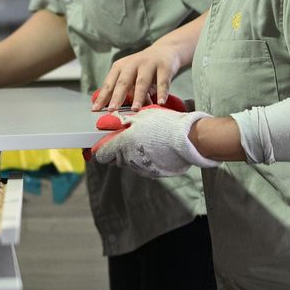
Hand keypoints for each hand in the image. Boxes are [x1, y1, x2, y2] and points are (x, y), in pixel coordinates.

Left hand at [90, 107, 215, 177]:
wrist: (188, 140)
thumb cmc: (164, 125)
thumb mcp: (140, 116)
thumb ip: (121, 122)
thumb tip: (105, 124)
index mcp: (122, 146)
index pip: (101, 154)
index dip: (101, 148)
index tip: (105, 142)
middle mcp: (129, 160)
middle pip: (114, 159)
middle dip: (117, 150)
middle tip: (129, 137)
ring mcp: (141, 169)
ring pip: (128, 163)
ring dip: (131, 154)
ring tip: (145, 140)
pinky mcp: (152, 173)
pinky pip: (142, 166)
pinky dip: (144, 159)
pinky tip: (154, 148)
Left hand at [93, 42, 185, 110]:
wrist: (165, 50)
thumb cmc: (144, 68)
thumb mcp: (132, 76)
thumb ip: (127, 93)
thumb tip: (120, 111)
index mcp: (120, 66)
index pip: (109, 84)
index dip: (102, 97)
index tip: (95, 109)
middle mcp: (132, 64)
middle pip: (123, 82)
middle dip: (117, 97)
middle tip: (112, 110)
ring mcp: (148, 64)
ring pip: (141, 82)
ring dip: (138, 96)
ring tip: (135, 109)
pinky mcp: (164, 67)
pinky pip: (162, 82)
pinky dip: (162, 93)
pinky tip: (160, 103)